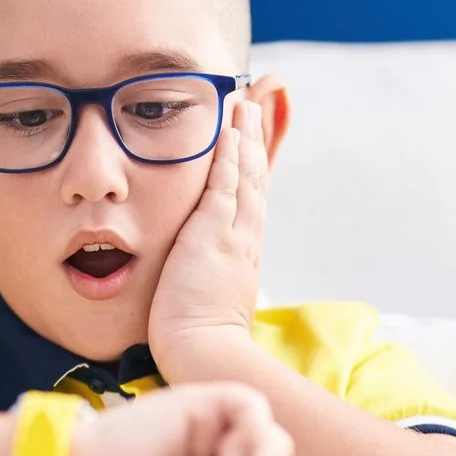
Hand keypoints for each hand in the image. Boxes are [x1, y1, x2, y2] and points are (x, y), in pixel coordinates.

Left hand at [149, 91, 270, 379]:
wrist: (203, 351)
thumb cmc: (198, 338)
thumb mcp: (209, 301)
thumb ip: (208, 278)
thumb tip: (206, 277)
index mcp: (243, 254)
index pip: (251, 201)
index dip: (252, 168)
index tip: (250, 141)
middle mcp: (246, 240)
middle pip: (256, 180)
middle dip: (255, 141)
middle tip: (255, 106)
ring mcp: (233, 235)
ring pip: (246, 176)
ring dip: (246, 138)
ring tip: (246, 104)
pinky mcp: (214, 234)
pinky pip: (226, 186)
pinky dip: (230, 157)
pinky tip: (230, 132)